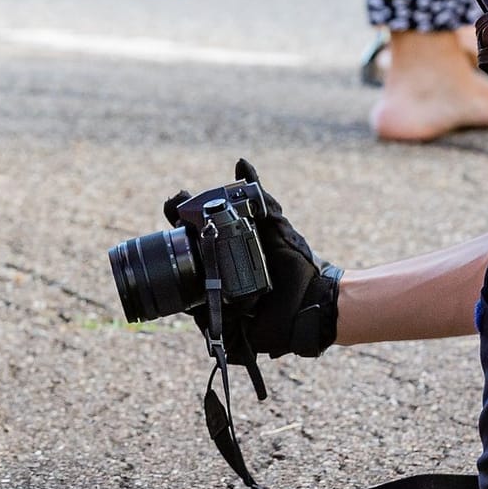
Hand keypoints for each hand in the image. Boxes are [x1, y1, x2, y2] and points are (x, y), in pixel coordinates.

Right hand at [172, 159, 339, 360]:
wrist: (316, 302)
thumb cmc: (298, 265)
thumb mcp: (276, 226)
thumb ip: (259, 197)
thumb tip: (241, 163)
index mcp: (226, 252)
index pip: (194, 233)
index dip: (181, 216)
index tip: (175, 201)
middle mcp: (218, 275)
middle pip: (184, 259)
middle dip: (171, 240)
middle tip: (173, 220)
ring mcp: (218, 301)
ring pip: (188, 288)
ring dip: (178, 273)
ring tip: (175, 255)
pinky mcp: (223, 325)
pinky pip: (203, 319)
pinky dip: (196, 308)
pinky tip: (190, 294)